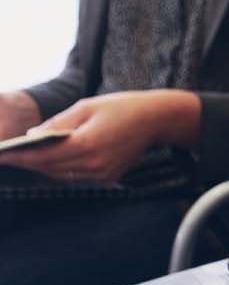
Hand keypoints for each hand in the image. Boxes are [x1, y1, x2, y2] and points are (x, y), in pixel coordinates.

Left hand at [0, 90, 190, 180]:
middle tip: (8, 157)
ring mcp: (102, 174)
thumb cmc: (123, 107)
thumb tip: (32, 136)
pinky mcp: (108, 178)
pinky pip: (76, 177)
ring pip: (60, 176)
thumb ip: (58, 123)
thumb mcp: (87, 106)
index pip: (44, 155)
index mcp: (88, 144)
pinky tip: (50, 161)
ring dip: (42, 168)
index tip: (2, 156)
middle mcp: (94, 164)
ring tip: (24, 159)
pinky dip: (60, 170)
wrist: (157, 119)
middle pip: (49, 168)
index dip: (20, 157)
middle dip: (28, 162)